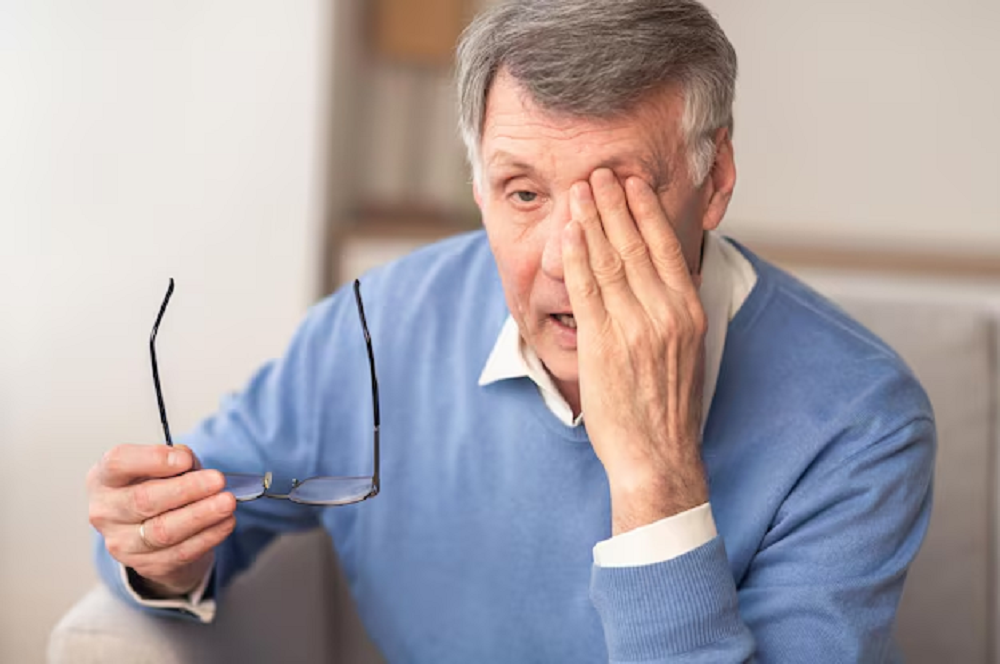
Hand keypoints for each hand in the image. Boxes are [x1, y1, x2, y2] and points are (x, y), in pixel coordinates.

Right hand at [87, 444, 235, 596]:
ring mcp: (122, 543)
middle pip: (143, 500)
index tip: (185, 460)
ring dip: (201, 515)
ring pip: (163, 531)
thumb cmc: (156, 488)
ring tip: (227, 502)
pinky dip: (208, 536)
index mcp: (105, 479)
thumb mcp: (161, 467)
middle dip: (186, 489)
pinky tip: (225, 523)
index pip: (118, 463)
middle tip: (218, 480)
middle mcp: (106, 512)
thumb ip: (175, 459)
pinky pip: (180, 552)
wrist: (152, 531)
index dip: (152, 460)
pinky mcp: (146, 565)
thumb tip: (186, 461)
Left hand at [562, 169, 708, 534]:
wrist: (658, 456)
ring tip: (582, 191)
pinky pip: (586, 290)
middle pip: (636, 244)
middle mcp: (665, 314)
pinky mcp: (603, 344)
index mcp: (689, 312)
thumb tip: (660, 278)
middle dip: (615, 203)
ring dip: (593, 220)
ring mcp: (633, 327)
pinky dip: (576, 257)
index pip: (667, 247)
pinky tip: (569, 233)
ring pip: (610, 260)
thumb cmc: (669, 407)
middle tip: (601, 172)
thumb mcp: (687, 351)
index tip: (634, 184)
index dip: (647, 211)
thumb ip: (673, 311)